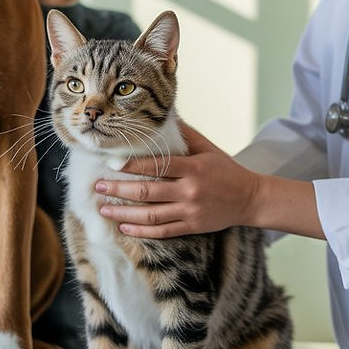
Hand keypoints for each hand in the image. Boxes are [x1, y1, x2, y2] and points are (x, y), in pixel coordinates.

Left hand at [94, 123, 258, 237]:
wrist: (249, 198)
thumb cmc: (225, 169)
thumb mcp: (207, 148)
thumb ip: (183, 135)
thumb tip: (162, 116)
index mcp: (192, 168)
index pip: (156, 166)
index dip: (130, 166)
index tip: (110, 164)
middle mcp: (189, 191)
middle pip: (147, 192)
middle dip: (118, 190)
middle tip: (98, 187)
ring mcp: (190, 212)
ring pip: (150, 216)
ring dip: (123, 213)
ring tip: (104, 209)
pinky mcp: (192, 227)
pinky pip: (162, 232)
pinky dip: (140, 231)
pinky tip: (124, 227)